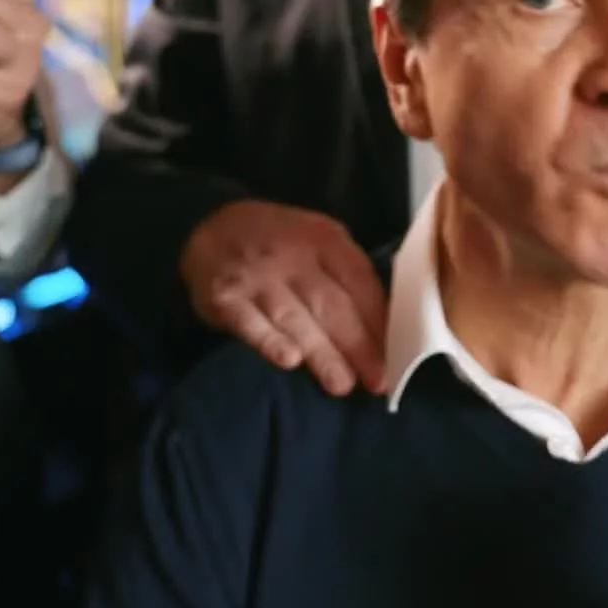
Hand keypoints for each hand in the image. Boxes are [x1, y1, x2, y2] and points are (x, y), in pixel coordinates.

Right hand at [180, 200, 387, 396]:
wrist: (211, 224)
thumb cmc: (279, 241)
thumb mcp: (318, 239)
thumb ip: (347, 272)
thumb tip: (383, 323)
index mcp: (324, 239)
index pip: (358, 281)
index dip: (378, 320)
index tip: (396, 354)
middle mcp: (292, 256)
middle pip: (330, 304)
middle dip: (357, 345)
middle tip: (377, 381)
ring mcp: (257, 276)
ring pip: (294, 317)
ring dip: (321, 353)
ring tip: (342, 384)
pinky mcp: (223, 296)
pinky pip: (249, 321)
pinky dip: (269, 341)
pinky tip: (289, 361)